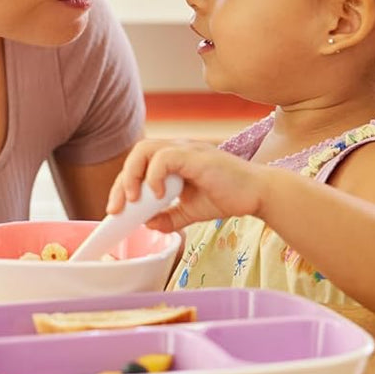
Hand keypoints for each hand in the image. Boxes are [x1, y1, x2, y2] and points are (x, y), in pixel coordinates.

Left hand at [105, 138, 267, 231]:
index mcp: (174, 158)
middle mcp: (178, 149)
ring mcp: (187, 149)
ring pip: (146, 150)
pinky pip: (165, 157)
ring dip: (133, 176)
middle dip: (121, 182)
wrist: (258, 194)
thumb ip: (169, 217)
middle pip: (137, 154)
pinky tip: (160, 195)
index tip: (116, 210)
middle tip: (118, 208)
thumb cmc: (228, 196)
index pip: (139, 164)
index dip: (122, 184)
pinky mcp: (196, 156)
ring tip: (134, 200)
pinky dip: (155, 175)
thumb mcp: (191, 211)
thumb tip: (148, 224)